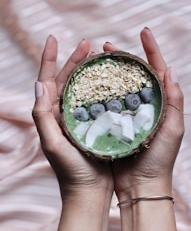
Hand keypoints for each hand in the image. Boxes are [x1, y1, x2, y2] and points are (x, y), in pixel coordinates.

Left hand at [32, 36, 113, 199]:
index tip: (53, 38)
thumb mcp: (53, 144)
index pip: (47, 80)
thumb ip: (43, 116)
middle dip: (74, 59)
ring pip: (82, 87)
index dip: (49, 58)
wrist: (90, 192)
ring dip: (88, 70)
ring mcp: (80, 117)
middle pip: (67, 79)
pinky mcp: (94, 123)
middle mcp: (64, 113)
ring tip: (99, 55)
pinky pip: (96, 99)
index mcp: (52, 115)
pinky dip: (101, 86)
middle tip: (87, 44)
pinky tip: (110, 78)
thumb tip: (39, 83)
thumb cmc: (71, 171)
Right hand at [103, 27, 183, 198]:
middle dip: (123, 57)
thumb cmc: (160, 160)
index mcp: (160, 103)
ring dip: (108, 71)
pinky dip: (99, 91)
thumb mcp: (173, 129)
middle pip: (133, 74)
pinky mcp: (113, 123)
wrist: (141, 186)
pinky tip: (89, 83)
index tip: (143, 31)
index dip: (151, 49)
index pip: (157, 70)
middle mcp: (143, 105)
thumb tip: (171, 68)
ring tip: (96, 59)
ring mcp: (127, 113)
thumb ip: (174, 100)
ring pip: (118, 86)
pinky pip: (106, 103)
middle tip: (107, 46)